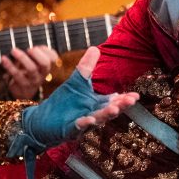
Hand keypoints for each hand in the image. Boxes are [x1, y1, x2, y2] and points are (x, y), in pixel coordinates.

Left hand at [6, 47, 138, 158]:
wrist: (43, 120)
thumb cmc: (63, 103)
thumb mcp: (76, 82)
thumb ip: (87, 67)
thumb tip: (96, 48)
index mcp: (97, 103)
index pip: (114, 101)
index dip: (124, 99)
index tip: (135, 96)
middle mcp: (94, 114)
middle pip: (109, 111)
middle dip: (119, 107)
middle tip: (129, 101)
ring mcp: (83, 123)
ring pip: (97, 120)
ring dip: (105, 115)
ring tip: (113, 110)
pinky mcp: (70, 130)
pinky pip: (78, 127)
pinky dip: (83, 124)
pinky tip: (87, 119)